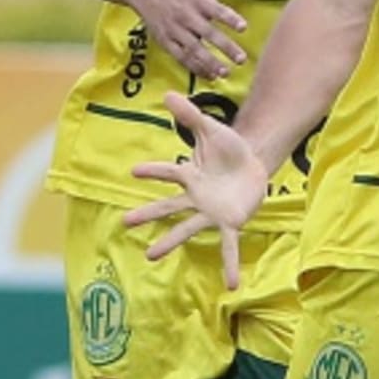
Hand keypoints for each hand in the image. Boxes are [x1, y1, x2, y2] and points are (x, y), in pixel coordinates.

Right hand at [123, 92, 268, 286]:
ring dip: (170, 242)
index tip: (134, 171)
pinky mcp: (230, 222)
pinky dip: (229, 264)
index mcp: (189, 174)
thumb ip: (191, 116)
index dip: (153, 171)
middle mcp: (195, 196)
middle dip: (149, 214)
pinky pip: (227, 246)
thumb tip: (166, 94)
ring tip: (150, 255)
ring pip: (186, 228)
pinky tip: (231, 284)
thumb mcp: (212, 130)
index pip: (169, 171)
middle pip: (168, 206)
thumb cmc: (229, 148)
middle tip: (125, 223)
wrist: (254, 163)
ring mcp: (210, 212)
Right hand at [124, 0, 251, 80]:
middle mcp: (188, 16)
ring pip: (194, 49)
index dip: (231, 19)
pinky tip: (209, 76)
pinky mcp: (166, 41)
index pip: (218, 11)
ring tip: (225, 73)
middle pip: (209, 34)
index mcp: (201, 1)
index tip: (243, 27)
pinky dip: (194, 68)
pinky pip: (181, 58)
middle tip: (241, 59)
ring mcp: (176, 30)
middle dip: (226, 47)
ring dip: (210, 63)